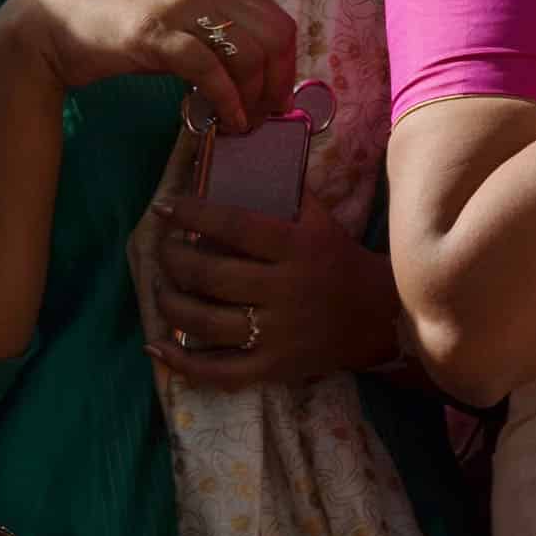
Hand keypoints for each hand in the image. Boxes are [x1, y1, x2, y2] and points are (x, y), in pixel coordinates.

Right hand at [0, 0, 296, 133]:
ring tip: (244, 121)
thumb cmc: (120, 22)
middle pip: (273, 38)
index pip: (278, 22)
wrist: (54, 18)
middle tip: (267, 114)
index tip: (280, 97)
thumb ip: (219, 35)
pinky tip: (226, 120)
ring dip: (254, 96)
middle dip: (277, 83)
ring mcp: (181, 7)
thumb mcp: (181, 17)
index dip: (287, 65)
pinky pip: (209, 69)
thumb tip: (259, 77)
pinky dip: (227, 99)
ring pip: (248, 53)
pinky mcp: (155, 33)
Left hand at [145, 190, 398, 386]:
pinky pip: (217, 371)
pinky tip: (155, 346)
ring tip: (160, 289)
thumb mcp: (323, 222)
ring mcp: (278, 333)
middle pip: (210, 275)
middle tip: (163, 250)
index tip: (165, 207)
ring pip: (205, 321)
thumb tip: (247, 164)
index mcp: (298, 248)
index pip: (234, 225)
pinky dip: (180, 362)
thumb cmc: (342, 262)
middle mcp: (285, 289)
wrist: (380, 316)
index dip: (192, 214)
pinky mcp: (273, 367)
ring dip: (170, 303)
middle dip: (174, 259)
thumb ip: (289, 196)